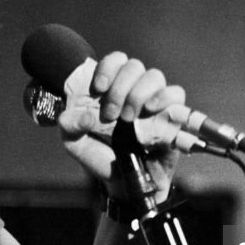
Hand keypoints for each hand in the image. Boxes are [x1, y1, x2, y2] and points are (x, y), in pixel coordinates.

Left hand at [56, 53, 185, 199]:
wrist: (123, 184)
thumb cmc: (100, 158)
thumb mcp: (75, 143)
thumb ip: (69, 126)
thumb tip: (81, 115)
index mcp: (110, 89)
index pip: (115, 60)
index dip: (108, 67)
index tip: (98, 88)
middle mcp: (133, 90)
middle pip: (134, 66)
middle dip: (120, 87)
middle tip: (111, 114)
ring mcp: (154, 102)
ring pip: (154, 76)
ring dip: (139, 93)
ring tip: (129, 118)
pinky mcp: (172, 116)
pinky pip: (176, 94)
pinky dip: (164, 97)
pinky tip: (151, 111)